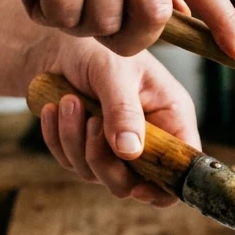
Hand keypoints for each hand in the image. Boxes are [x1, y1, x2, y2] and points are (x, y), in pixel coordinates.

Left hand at [34, 38, 199, 205]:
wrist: (59, 47)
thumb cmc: (98, 51)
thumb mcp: (115, 73)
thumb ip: (124, 111)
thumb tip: (130, 151)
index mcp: (171, 118)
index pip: (181, 167)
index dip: (165, 186)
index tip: (137, 187)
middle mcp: (149, 139)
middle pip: (134, 182)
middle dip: (104, 160)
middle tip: (91, 122)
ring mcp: (117, 149)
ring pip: (97, 175)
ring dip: (75, 141)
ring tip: (68, 102)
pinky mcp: (87, 149)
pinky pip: (70, 163)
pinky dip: (58, 138)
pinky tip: (53, 109)